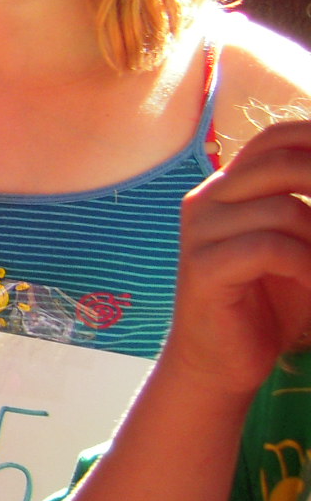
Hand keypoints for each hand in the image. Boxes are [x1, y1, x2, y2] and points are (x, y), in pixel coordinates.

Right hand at [155, 119, 310, 399]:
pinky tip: (310, 283)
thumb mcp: (300, 243)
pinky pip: (270, 248)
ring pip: (284, 209)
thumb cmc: (270, 302)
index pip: (275, 138)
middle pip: (281, 163)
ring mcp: (200, 232)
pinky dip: (306, 266)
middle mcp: (207, 200)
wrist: (221, 361)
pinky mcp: (203, 268)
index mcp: (228, 187)